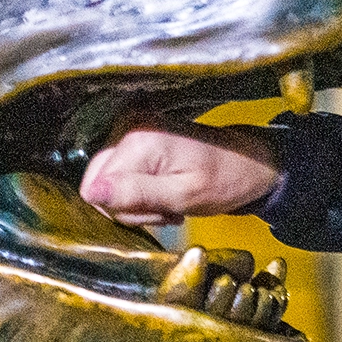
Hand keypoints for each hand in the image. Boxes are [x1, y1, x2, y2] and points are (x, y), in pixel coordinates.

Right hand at [79, 118, 282, 225]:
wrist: (249, 163)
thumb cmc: (224, 179)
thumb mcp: (182, 195)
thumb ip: (136, 194)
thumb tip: (92, 194)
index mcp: (136, 140)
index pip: (95, 191)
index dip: (124, 210)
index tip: (159, 211)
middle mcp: (127, 130)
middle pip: (97, 186)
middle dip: (129, 207)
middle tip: (166, 209)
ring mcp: (131, 133)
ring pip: (108, 185)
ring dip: (138, 203)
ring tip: (169, 202)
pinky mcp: (137, 141)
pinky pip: (120, 176)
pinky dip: (140, 193)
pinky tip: (165, 193)